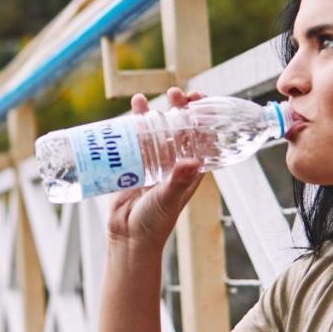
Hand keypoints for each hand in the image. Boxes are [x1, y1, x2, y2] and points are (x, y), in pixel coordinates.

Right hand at [106, 87, 206, 259]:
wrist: (129, 238)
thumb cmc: (155, 223)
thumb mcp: (168, 199)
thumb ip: (178, 181)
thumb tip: (192, 162)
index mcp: (190, 170)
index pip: (202, 137)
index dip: (204, 117)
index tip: (200, 99)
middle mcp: (173, 162)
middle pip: (179, 129)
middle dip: (179, 109)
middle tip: (175, 94)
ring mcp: (152, 162)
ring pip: (155, 131)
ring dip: (152, 113)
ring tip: (143, 99)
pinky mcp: (132, 165)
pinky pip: (133, 140)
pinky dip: (131, 125)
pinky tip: (128, 112)